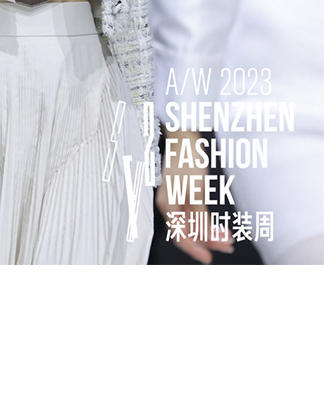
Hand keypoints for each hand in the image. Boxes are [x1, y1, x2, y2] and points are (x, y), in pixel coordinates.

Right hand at [155, 132, 233, 263]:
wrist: (185, 138)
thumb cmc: (187, 160)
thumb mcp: (196, 190)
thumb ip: (199, 216)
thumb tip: (205, 237)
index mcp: (167, 205)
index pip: (180, 234)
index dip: (195, 248)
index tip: (210, 258)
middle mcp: (169, 205)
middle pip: (187, 231)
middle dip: (207, 241)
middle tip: (227, 246)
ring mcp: (176, 200)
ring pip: (192, 224)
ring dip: (209, 232)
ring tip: (227, 237)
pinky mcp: (184, 195)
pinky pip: (194, 215)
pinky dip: (206, 222)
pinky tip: (218, 226)